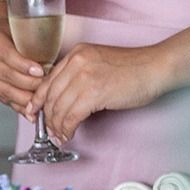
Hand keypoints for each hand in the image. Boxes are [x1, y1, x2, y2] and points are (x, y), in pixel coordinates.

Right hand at [0, 18, 45, 111]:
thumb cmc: (12, 29)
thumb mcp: (21, 27)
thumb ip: (33, 41)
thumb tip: (55, 60)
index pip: (5, 54)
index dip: (23, 65)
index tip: (40, 71)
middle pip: (5, 74)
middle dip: (28, 84)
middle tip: (46, 86)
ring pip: (3, 90)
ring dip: (25, 98)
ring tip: (41, 101)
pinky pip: (3, 98)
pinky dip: (18, 105)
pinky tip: (30, 110)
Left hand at [28, 41, 167, 140]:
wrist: (158, 67)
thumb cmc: (134, 68)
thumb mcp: (99, 63)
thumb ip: (79, 75)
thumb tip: (63, 99)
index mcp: (76, 54)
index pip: (48, 80)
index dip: (37, 100)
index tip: (32, 112)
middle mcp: (76, 62)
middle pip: (51, 96)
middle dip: (47, 118)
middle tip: (49, 131)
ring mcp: (84, 77)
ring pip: (59, 108)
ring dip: (57, 127)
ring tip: (60, 136)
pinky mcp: (94, 93)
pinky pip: (71, 116)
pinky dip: (67, 129)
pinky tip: (69, 134)